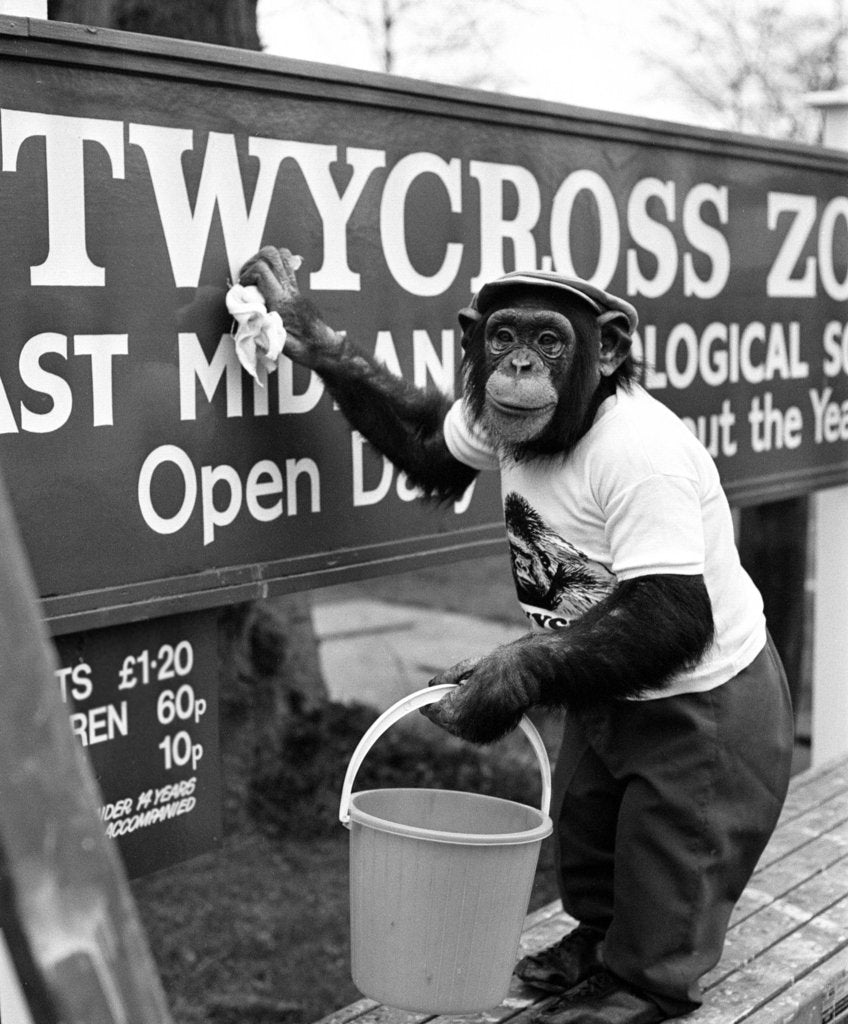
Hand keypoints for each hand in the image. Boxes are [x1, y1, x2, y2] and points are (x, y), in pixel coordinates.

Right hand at [238, 246, 344, 367]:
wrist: (323, 347)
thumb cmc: (304, 348)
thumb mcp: (280, 344)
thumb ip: (263, 329)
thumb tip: (247, 317)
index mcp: (282, 301)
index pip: (263, 270)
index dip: (247, 274)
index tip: (242, 288)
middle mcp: (289, 290)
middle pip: (272, 255)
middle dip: (253, 261)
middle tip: (246, 277)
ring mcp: (295, 288)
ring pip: (281, 256)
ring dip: (264, 261)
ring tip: (254, 276)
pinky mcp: (296, 290)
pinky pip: (286, 266)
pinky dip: (273, 267)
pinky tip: (266, 282)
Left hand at [420, 641, 538, 743]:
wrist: (523, 679)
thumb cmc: (494, 670)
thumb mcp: (463, 669)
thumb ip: (442, 680)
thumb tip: (432, 684)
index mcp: (452, 712)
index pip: (428, 710)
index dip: (430, 699)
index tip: (433, 693)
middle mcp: (462, 729)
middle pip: (441, 719)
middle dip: (446, 705)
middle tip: (459, 688)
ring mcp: (475, 736)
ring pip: (456, 725)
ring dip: (459, 712)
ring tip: (475, 694)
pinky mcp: (486, 738)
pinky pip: (470, 728)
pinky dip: (472, 718)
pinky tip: (483, 704)